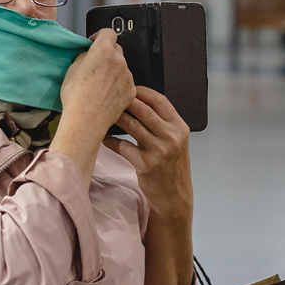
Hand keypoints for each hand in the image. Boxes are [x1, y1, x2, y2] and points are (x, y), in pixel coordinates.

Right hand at [60, 29, 135, 130]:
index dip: (100, 37)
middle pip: (116, 50)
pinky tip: (106, 94)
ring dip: (113, 71)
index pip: (108, 33)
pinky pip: (126, 82)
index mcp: (103, 51)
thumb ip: (84, 56)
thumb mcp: (72, 69)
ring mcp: (128, 75)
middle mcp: (119, 60)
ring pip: (122, 67)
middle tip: (96, 66)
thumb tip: (89, 55)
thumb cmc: (77, 96)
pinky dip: (118, 85)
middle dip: (107, 55)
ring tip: (99, 85)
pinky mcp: (131, 90)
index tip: (94, 43)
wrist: (87, 119)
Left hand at [104, 86, 193, 221]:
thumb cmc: (172, 167)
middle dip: (125, 101)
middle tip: (110, 97)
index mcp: (180, 127)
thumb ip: (163, 124)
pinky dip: (111, 141)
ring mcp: (159, 151)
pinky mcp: (146, 164)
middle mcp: (171, 137)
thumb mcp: (177, 142)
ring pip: (132, 126)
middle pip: (144, 110)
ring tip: (104, 114)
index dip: (142, 92)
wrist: (175, 195)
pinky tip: (105, 138)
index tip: (129, 89)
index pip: (160, 100)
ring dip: (116, 119)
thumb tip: (139, 105)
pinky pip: (123, 147)